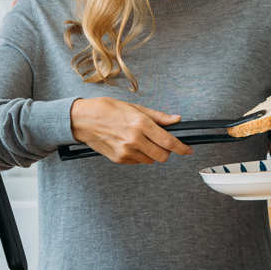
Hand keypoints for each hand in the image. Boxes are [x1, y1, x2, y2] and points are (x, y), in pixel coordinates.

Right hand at [69, 97, 190, 163]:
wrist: (82, 119)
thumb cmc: (106, 109)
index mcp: (140, 124)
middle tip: (161, 142)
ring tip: (140, 140)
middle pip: (163, 156)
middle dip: (166, 151)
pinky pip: (138, 162)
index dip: (182, 147)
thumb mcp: (134, 107)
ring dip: (152, 153)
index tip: (188, 150)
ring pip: (151, 160)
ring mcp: (126, 151)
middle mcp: (135, 139)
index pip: (169, 141)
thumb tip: (176, 119)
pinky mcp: (119, 159)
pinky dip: (139, 155)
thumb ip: (158, 116)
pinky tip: (130, 144)